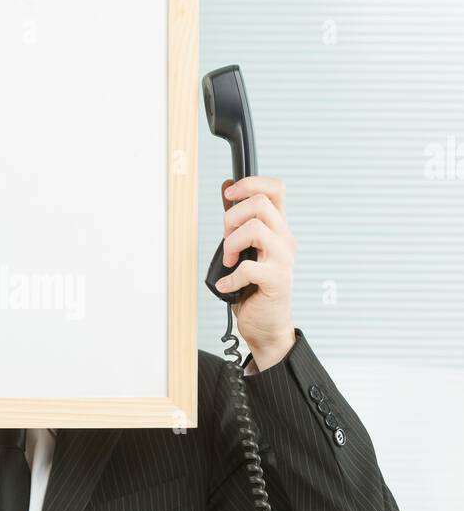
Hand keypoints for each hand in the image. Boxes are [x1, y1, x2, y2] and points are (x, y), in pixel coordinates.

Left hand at [215, 175, 296, 369]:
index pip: (276, 189)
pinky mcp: (277, 281)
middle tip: (226, 240)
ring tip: (229, 261)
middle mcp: (284, 240)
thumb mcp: (243, 249)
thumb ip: (237, 220)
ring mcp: (283, 260)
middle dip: (232, 217)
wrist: (267, 327)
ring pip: (255, 229)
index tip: (230, 195)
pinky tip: (228, 285)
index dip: (251, 183)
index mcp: (277, 229)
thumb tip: (228, 188)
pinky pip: (248, 267)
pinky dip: (230, 277)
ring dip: (232, 244)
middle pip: (261, 203)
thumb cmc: (254, 289)